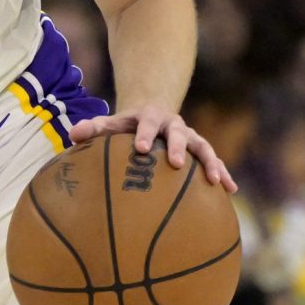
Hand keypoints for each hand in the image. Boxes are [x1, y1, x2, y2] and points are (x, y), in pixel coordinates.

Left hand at [68, 107, 233, 188]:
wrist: (153, 114)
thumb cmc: (127, 127)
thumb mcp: (111, 124)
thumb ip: (93, 128)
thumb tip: (74, 134)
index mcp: (150, 117)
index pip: (146, 122)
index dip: (145, 133)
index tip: (140, 148)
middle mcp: (174, 125)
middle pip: (178, 132)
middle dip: (178, 146)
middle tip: (175, 163)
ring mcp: (190, 137)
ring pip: (204, 147)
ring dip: (211, 162)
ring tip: (216, 181)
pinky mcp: (200, 150)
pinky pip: (214, 162)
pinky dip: (224, 174)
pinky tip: (231, 191)